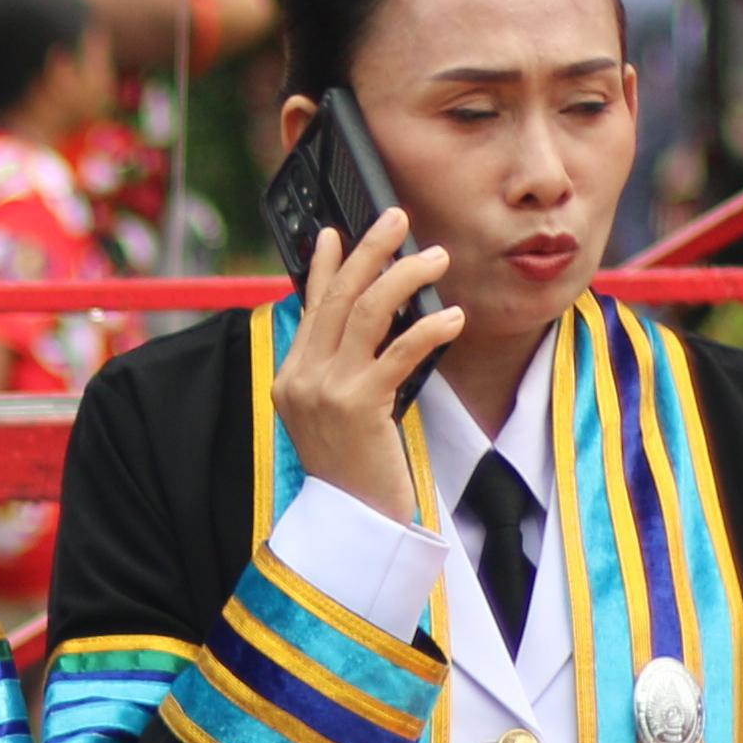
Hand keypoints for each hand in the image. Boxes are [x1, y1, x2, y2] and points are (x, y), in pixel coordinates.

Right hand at [265, 204, 458, 531]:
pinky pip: (397, 352)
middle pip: (337, 297)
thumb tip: (374, 317)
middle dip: (371, 251)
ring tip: (436, 257)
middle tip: (398, 219)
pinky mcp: (359, 407)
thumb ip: (342, 368)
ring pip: (365, 313)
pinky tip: (451, 316)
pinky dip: (427, 328)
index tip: (340, 231)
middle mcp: (301, 378)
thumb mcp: (337, 412)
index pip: (310, 305)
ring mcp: (326, 392)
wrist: (354, 523)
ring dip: (404, 277)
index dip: (327, 264)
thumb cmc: (355, 469)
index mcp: (291, 376)